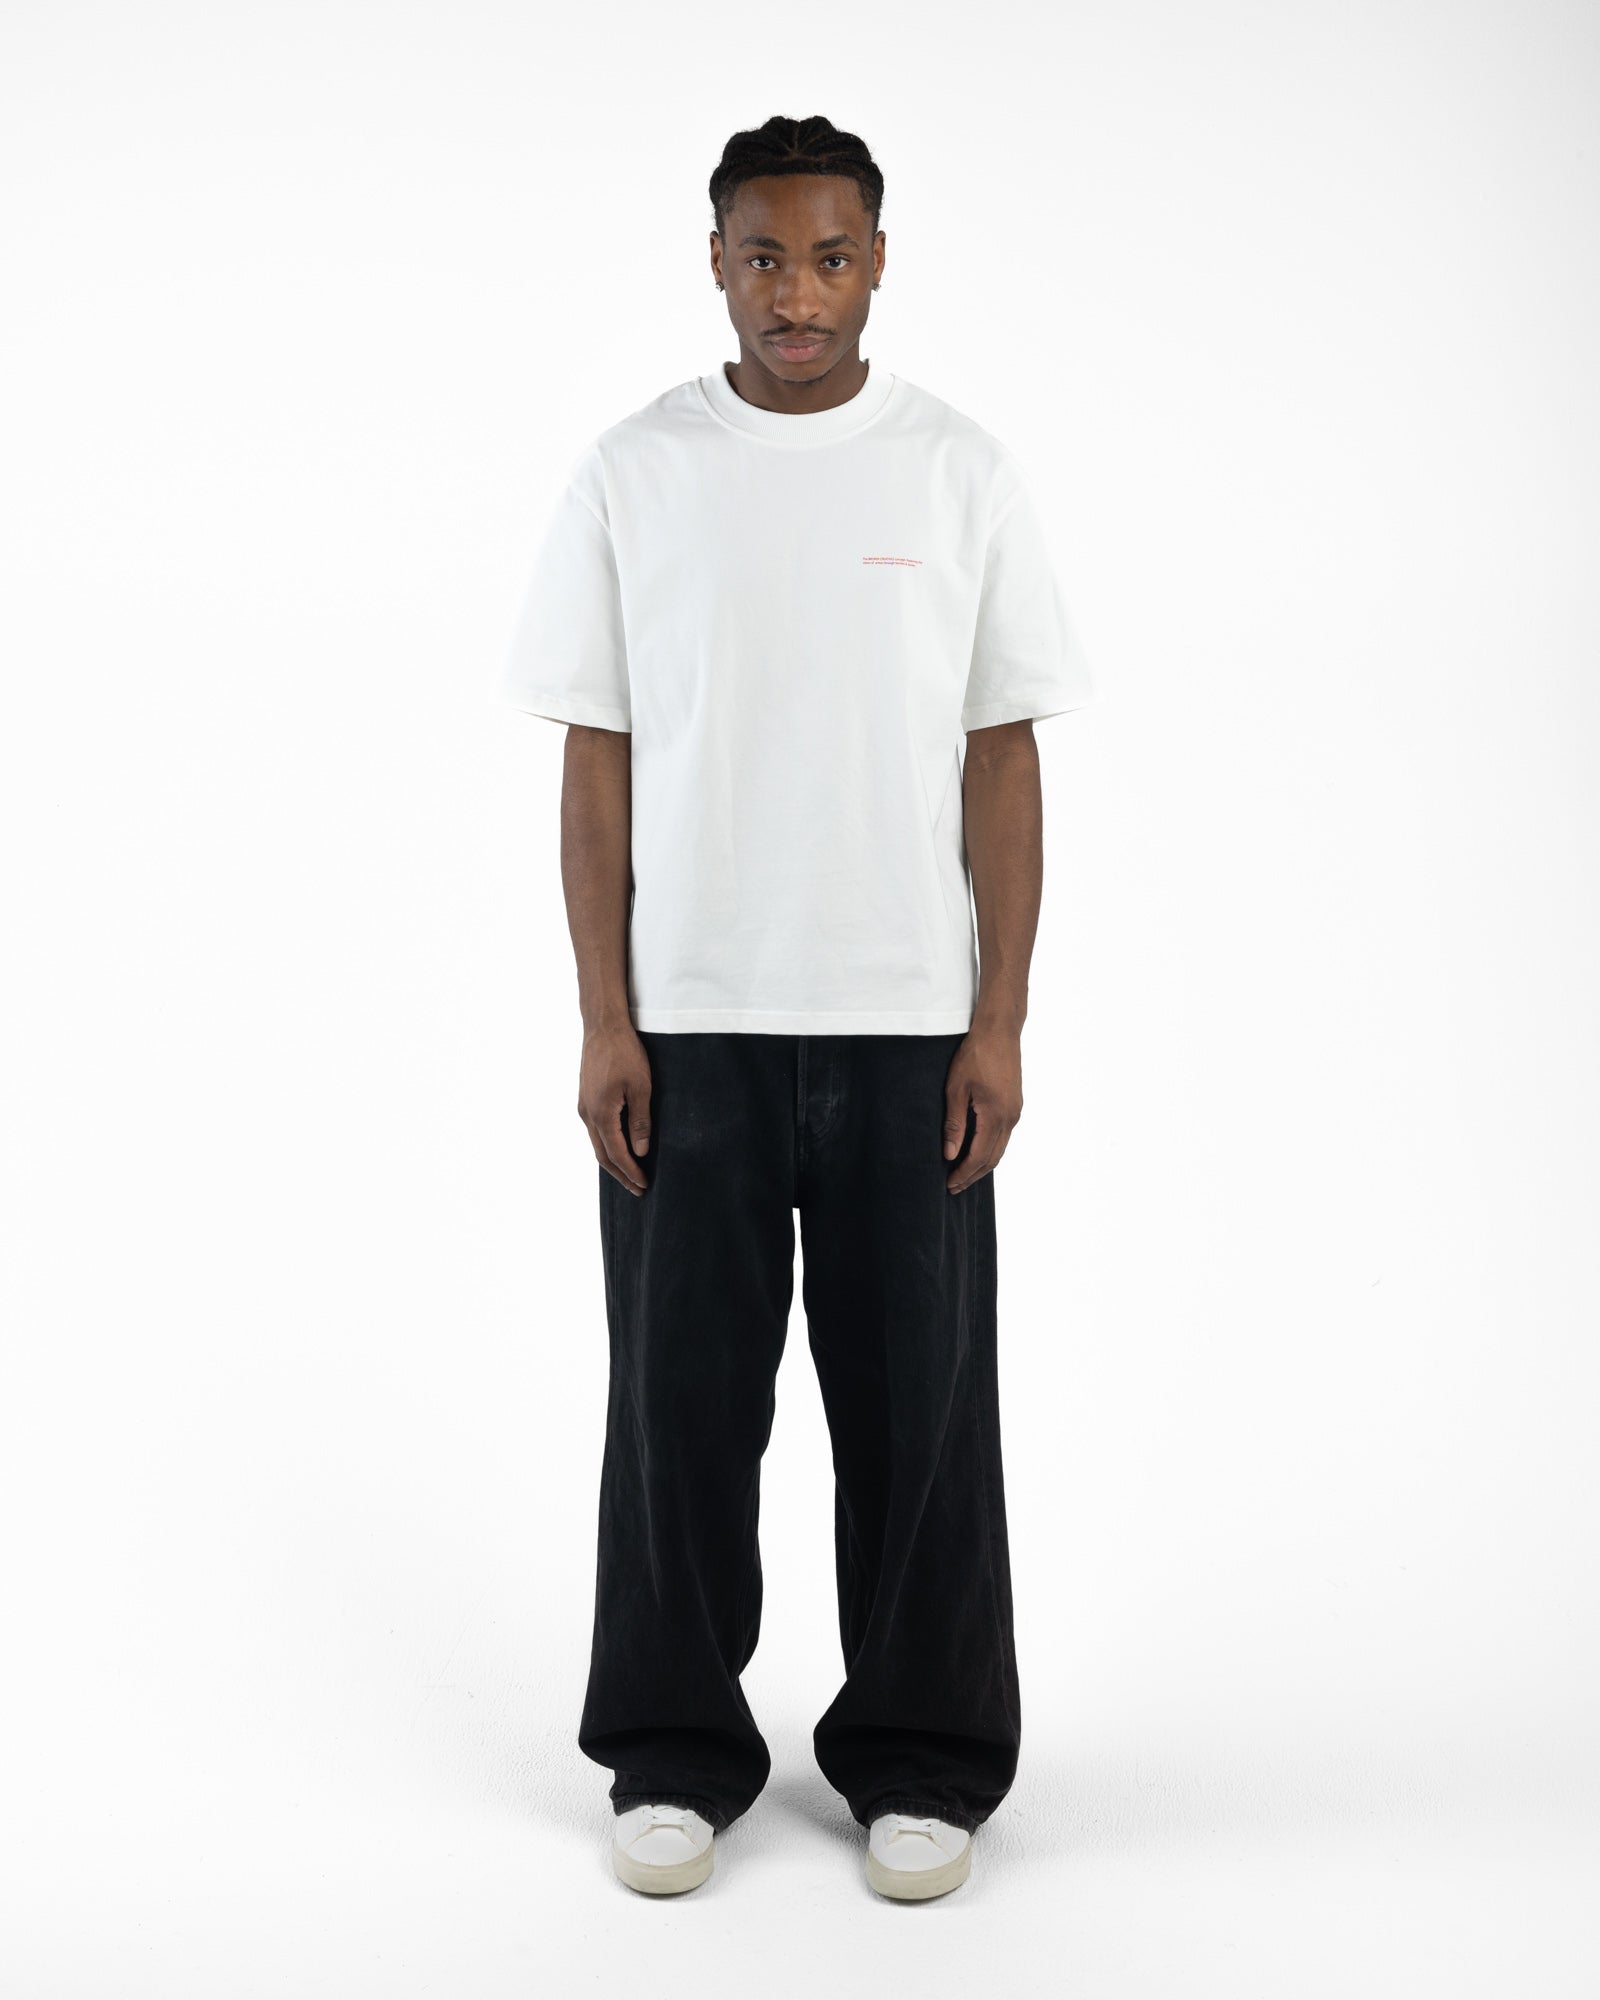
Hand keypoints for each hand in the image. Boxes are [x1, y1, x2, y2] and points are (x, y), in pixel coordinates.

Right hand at [579, 1021, 652, 1193]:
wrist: (603, 1027)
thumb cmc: (625, 1053)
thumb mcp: (641, 1087)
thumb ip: (640, 1122)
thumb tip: (640, 1152)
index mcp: (601, 1114)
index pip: (617, 1154)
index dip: (631, 1172)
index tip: (644, 1185)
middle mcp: (587, 1114)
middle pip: (602, 1155)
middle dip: (621, 1174)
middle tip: (638, 1189)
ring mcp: (583, 1106)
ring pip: (597, 1143)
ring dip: (613, 1161)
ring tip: (629, 1173)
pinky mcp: (585, 1098)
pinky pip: (595, 1130)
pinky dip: (607, 1145)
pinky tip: (618, 1146)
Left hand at [943, 1019, 1022, 1192]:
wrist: (999, 1031)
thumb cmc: (975, 1055)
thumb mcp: (956, 1089)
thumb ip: (954, 1124)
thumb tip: (950, 1154)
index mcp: (996, 1116)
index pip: (978, 1156)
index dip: (963, 1173)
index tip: (949, 1185)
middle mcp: (1010, 1118)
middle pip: (992, 1159)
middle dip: (973, 1175)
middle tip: (954, 1187)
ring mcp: (1015, 1111)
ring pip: (1000, 1149)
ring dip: (982, 1164)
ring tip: (964, 1174)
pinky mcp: (1015, 1104)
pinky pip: (1003, 1136)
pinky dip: (990, 1149)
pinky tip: (977, 1150)